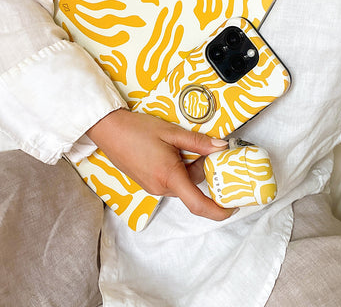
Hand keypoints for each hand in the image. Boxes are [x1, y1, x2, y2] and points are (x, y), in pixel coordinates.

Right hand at [86, 108, 234, 220]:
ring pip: (181, 183)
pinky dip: (177, 169)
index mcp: (169, 177)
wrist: (108, 129)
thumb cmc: (136, 129)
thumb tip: (221, 147)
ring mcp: (151, 187)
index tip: (232, 208)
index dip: (218, 211)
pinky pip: (170, 181)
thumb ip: (198, 142)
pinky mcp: (146, 183)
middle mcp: (160, 187)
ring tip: (183, 144)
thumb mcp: (171, 132)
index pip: (198, 204)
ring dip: (189, 168)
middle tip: (207, 148)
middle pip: (192, 188)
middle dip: (203, 170)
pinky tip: (171, 150)